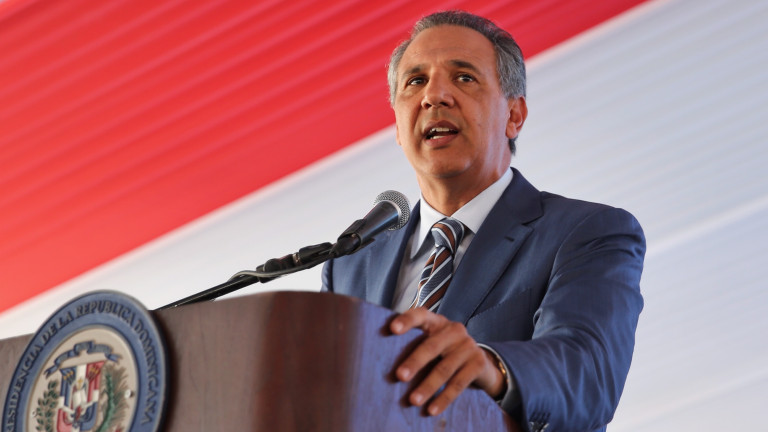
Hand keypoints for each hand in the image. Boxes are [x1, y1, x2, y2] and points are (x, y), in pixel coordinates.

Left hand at [390, 307, 504, 414]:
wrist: (481, 363)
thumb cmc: (445, 352)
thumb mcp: (433, 343)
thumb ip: (414, 344)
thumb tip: (381, 361)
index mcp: (437, 322)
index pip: (421, 315)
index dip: (407, 321)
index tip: (392, 329)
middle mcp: (454, 330)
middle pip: (432, 346)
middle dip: (415, 362)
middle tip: (399, 376)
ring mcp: (468, 346)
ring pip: (445, 368)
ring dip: (428, 386)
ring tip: (413, 400)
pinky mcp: (478, 363)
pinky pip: (458, 384)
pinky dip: (444, 398)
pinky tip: (432, 409)